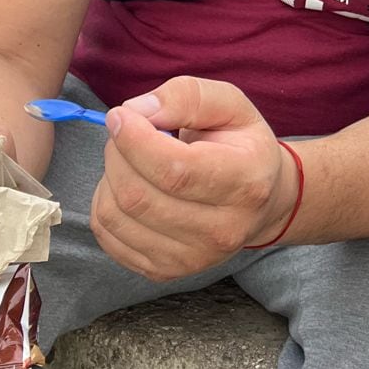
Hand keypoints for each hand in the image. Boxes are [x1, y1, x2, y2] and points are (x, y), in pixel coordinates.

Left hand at [91, 77, 297, 281]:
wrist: (263, 202)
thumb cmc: (242, 147)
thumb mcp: (231, 105)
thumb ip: (187, 96)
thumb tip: (136, 111)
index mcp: (245, 183)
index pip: (175, 170)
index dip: (135, 140)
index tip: (121, 115)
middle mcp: (222, 230)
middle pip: (138, 195)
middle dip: (117, 153)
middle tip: (126, 131)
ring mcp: (192, 258)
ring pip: (115, 216)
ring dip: (108, 177)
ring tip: (130, 159)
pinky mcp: (164, 272)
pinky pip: (108, 236)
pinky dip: (105, 203)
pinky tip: (129, 186)